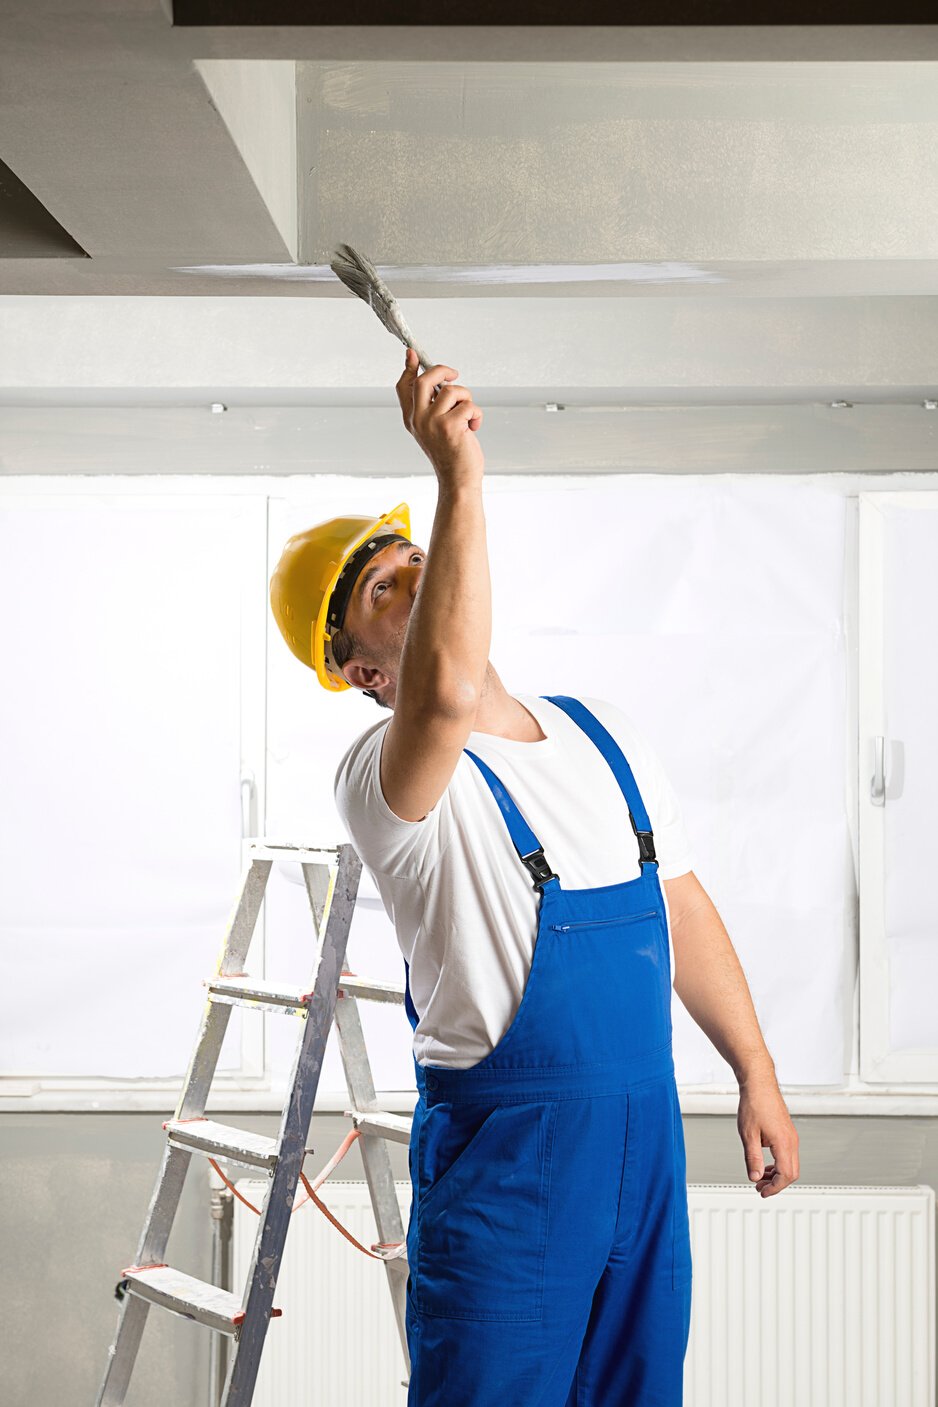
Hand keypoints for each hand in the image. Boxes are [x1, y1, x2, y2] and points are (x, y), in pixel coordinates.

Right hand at [395, 347, 484, 483]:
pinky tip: (474, 428)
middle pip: (424, 380)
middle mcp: (418, 420)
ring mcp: (432, 423)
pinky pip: (468, 405)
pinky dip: (477, 414)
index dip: (409, 368)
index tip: (412, 353)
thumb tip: (439, 379)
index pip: (404, 386)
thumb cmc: (451, 453)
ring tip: (469, 416)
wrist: (458, 480)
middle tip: (454, 374)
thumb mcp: (435, 427)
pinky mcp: (450, 427)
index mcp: (412, 419)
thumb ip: (433, 405)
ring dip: (467, 399)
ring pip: (452, 391)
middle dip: (441, 371)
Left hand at [737, 1074, 799, 1197]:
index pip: (785, 1175)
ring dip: (777, 1174)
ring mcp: (791, 1136)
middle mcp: (792, 1140)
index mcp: (784, 1143)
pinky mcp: (787, 1132)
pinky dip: (777, 1163)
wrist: (759, 1084)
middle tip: (760, 1187)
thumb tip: (754, 1177)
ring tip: (760, 1177)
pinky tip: (764, 1164)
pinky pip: (787, 1154)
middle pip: (792, 1173)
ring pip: (790, 1164)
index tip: (762, 1192)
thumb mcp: (748, 1134)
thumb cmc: (754, 1104)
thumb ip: (752, 1158)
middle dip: (776, 1183)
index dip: (774, 1188)